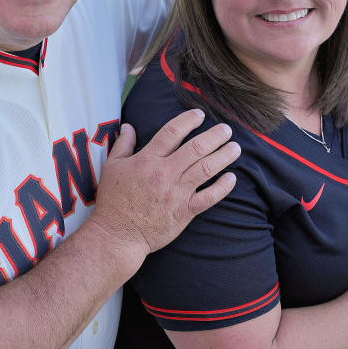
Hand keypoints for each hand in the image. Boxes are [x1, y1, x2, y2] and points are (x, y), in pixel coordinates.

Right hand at [93, 108, 239, 259]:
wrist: (117, 234)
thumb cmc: (113, 200)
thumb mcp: (111, 167)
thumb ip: (123, 144)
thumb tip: (128, 126)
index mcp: (147, 160)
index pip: (172, 133)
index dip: (188, 120)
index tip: (200, 114)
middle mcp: (165, 173)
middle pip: (196, 148)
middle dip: (215, 136)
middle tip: (227, 129)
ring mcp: (177, 193)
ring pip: (206, 169)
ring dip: (223, 156)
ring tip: (235, 148)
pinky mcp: (185, 212)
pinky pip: (209, 197)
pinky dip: (223, 187)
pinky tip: (232, 178)